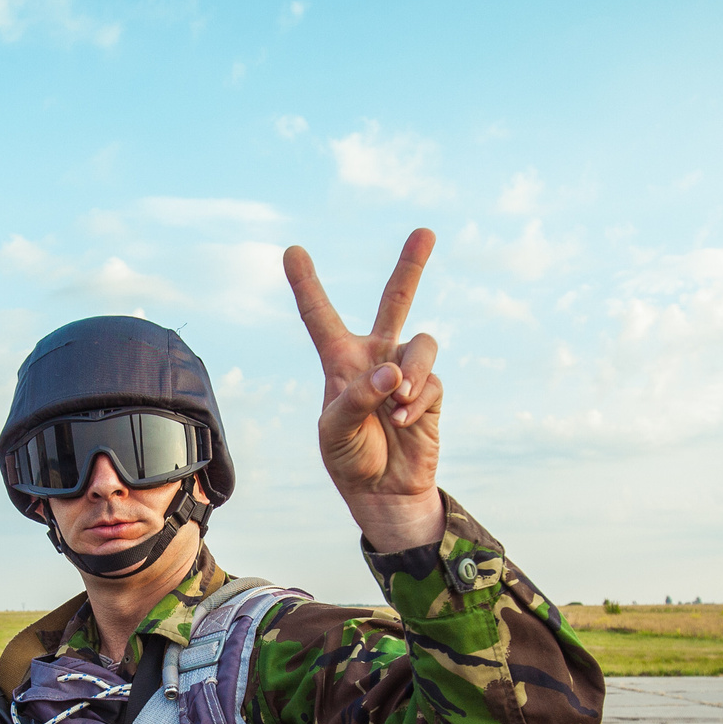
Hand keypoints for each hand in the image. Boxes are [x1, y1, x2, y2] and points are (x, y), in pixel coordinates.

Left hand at [285, 229, 445, 552]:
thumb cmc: (350, 458)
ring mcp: (406, 371)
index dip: (306, 283)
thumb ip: (358, 396)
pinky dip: (416, 403)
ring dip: (412, 370)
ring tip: (398, 401)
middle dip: (411, 266)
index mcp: (339, 361)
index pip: (319, 316)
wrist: (384, 491)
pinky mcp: (430, 391)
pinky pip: (431, 382)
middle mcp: (375, 356)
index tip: (291, 250)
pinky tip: (404, 423)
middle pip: (395, 300)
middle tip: (426, 231)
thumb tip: (393, 371)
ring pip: (421, 342)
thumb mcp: (336, 431)